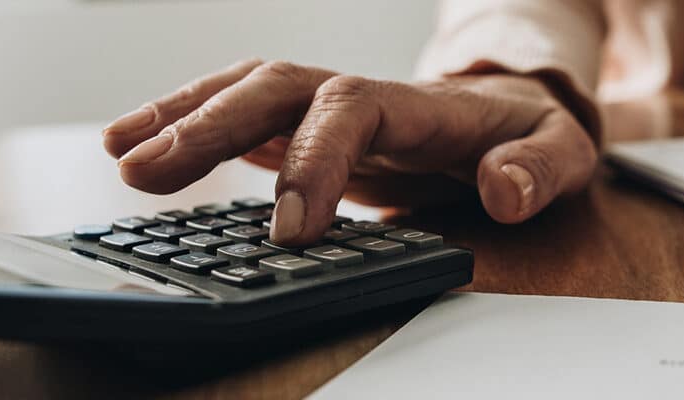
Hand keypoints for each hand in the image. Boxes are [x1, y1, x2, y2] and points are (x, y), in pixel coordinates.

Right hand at [102, 60, 596, 244]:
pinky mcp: (308, 125)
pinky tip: (136, 145)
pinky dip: (186, 121)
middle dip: (211, 126)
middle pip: (277, 88)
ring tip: (121, 153)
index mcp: (419, 104)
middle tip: (148, 174)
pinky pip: (239, 112)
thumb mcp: (562, 153)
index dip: (314, 160)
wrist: (515, 117)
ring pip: (246, 89)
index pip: (352, 111)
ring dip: (182, 115)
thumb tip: (504, 190)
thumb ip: (538, 169)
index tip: (292, 229)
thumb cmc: (532, 137)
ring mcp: (329, 105)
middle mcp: (363, 95)